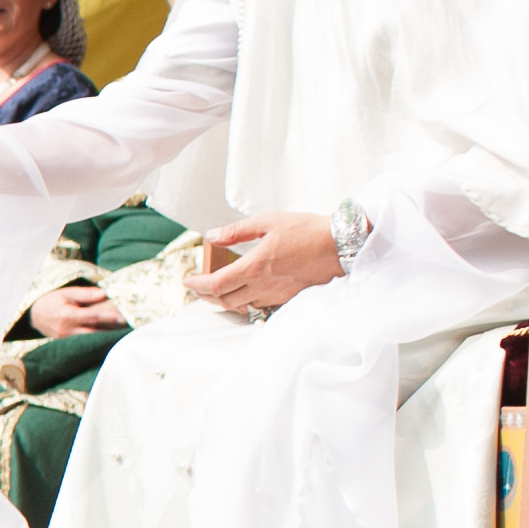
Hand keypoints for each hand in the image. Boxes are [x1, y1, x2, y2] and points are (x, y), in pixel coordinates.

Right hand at [30, 285, 122, 336]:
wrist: (35, 316)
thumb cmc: (52, 301)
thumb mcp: (66, 293)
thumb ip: (85, 294)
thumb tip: (104, 293)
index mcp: (67, 316)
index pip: (91, 317)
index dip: (106, 317)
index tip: (120, 316)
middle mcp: (67, 330)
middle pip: (94, 331)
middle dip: (111, 328)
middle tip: (127, 324)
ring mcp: (67, 339)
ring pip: (91, 338)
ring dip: (106, 334)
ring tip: (122, 329)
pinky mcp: (69, 343)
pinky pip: (86, 341)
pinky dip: (98, 337)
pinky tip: (110, 333)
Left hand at [189, 212, 342, 313]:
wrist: (341, 245)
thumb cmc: (307, 230)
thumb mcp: (268, 221)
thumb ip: (236, 231)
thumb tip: (212, 236)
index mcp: (254, 267)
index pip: (215, 284)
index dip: (197, 286)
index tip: (187, 282)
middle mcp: (263, 286)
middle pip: (225, 300)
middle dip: (206, 297)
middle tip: (198, 289)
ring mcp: (277, 295)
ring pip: (242, 306)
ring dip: (225, 301)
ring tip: (217, 291)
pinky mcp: (289, 298)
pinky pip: (260, 305)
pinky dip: (246, 302)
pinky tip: (245, 293)